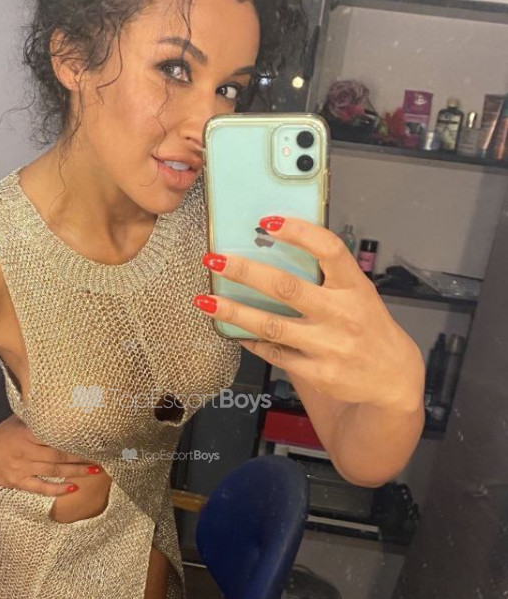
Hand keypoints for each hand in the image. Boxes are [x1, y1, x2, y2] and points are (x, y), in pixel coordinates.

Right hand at [0, 414, 104, 495]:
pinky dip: (57, 489)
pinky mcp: (19, 482)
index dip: (73, 438)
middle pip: (57, 454)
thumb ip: (36, 416)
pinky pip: (41, 488)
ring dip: (76, 471)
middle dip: (80, 456)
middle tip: (101, 455)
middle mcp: (25, 451)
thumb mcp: (17, 420)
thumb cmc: (3, 434)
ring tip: (95, 470)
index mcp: (25, 433)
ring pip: (53, 471)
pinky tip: (73, 488)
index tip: (91, 438)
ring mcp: (22, 468)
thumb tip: (60, 403)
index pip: (53, 435)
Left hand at [197, 217, 423, 414]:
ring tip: (206, 301)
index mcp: (354, 287)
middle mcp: (342, 314)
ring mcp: (329, 345)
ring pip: (272, 326)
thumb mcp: (359, 293)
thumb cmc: (368, 326)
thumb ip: (327, 276)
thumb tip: (274, 250)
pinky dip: (251, 341)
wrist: (392, 376)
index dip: (299, 232)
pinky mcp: (317, 372)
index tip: (267, 221)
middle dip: (246, 271)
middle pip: (287, 287)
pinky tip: (234, 331)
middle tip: (215, 259)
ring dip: (235, 312)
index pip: (329, 250)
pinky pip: (275, 353)